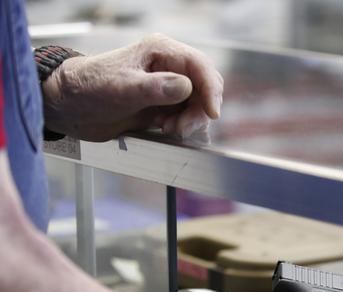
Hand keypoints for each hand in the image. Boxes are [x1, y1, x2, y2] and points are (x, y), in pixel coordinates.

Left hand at [42, 33, 223, 141]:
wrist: (70, 107)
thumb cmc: (89, 88)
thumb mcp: (122, 89)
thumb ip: (155, 88)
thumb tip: (187, 87)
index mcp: (161, 51)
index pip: (200, 66)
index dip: (211, 89)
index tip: (211, 112)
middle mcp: (168, 66)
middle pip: (205, 87)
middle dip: (200, 110)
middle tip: (181, 127)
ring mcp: (167, 86)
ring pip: (198, 104)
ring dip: (190, 121)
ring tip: (168, 129)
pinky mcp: (164, 105)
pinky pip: (187, 116)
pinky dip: (183, 126)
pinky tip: (165, 129)